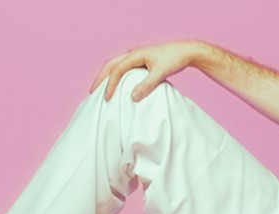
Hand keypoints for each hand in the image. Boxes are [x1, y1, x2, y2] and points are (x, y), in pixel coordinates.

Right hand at [89, 40, 208, 101]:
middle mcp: (133, 53)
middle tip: (92, 92)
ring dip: (107, 75)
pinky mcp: (142, 59)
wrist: (186, 51)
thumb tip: (132, 97)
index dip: (110, 85)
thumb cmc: (174, 60)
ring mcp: (137, 55)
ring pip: (116, 64)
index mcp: (135, 54)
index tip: (106, 98)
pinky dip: (116, 75)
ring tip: (100, 88)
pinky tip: (117, 84)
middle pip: (110, 64)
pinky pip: (123, 66)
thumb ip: (146, 86)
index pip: (116, 70)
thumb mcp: (160, 74)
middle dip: (100, 78)